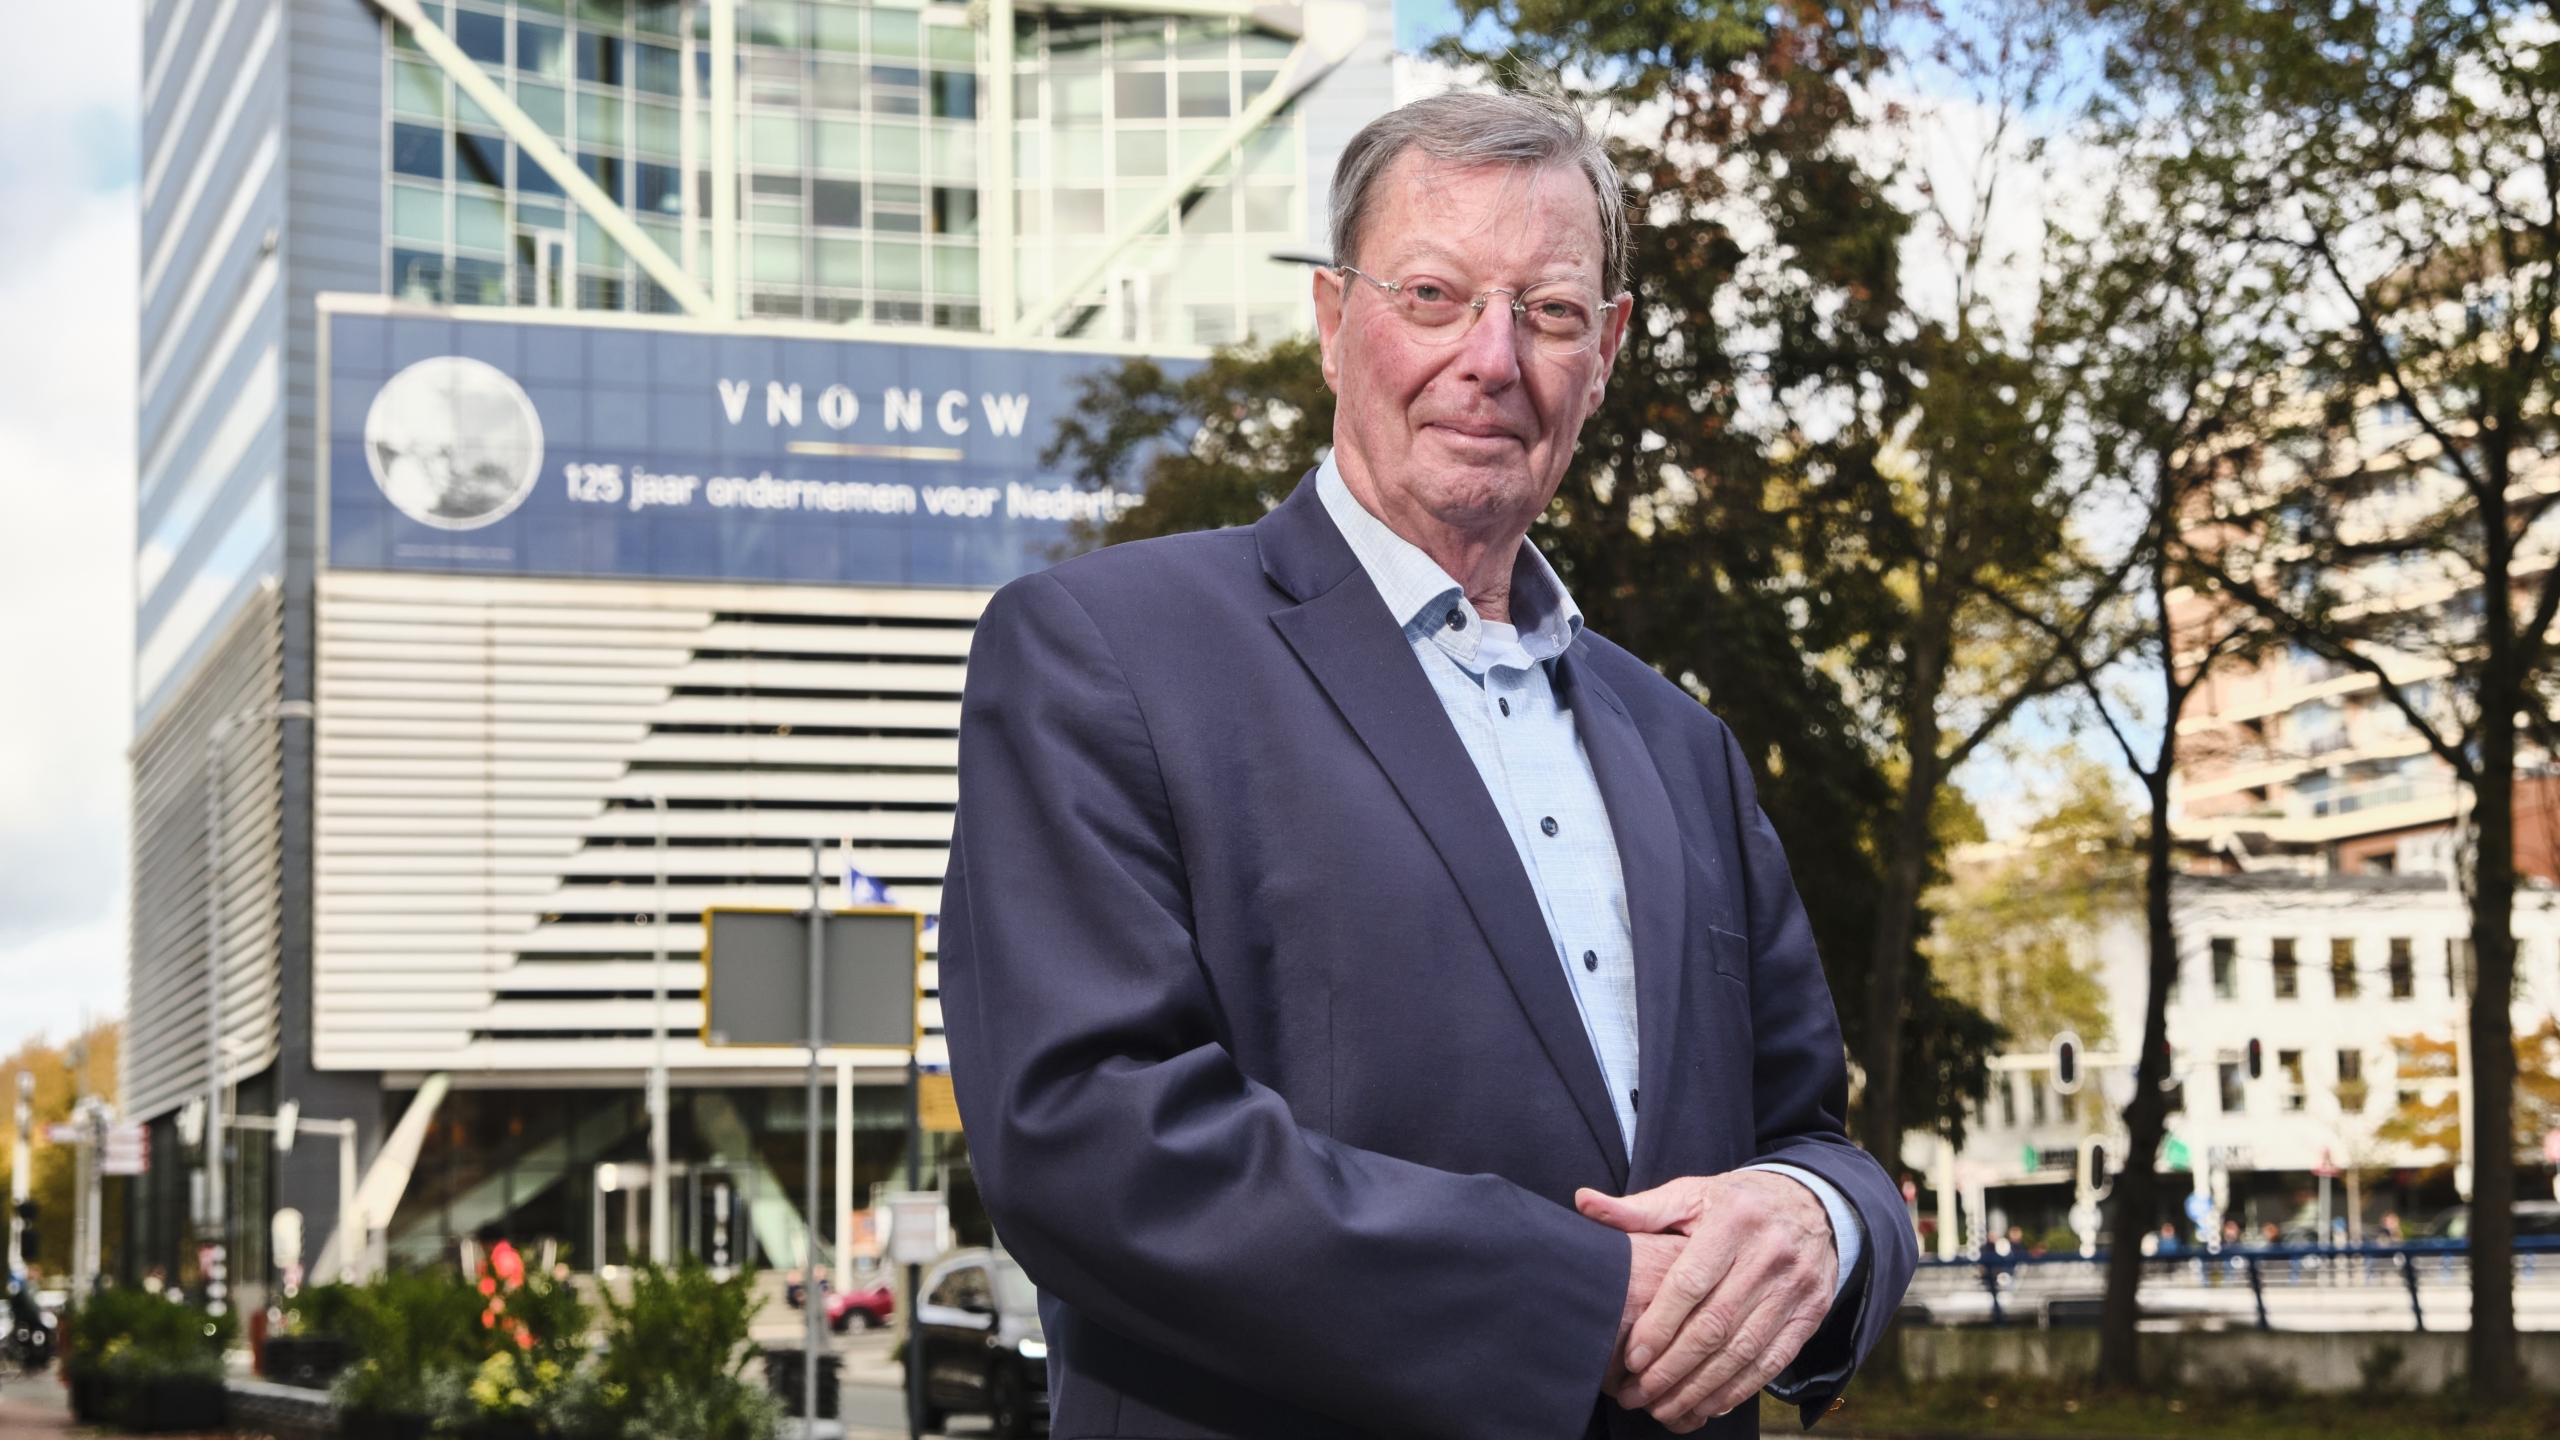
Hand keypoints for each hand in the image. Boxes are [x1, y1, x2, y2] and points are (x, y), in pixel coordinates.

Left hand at [1578, 1172, 1836, 1431]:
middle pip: (1716, 1325)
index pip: (1691, 1282)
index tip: (1633, 1357)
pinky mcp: (1812, 1313)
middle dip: (1673, 1367)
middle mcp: (1770, 1254)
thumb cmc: (1735, 1204)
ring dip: (1701, 1387)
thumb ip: (1638, 1209)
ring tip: (1665, 1408)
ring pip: (1744, 1350)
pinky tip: (1709, 1403)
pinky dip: (1740, 1389)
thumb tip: (1582, 1202)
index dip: (1660, 1324)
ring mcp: (1796, 1286)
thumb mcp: (1691, 1195)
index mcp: (1734, 1220)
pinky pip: (1774, 1361)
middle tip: (1640, 1393)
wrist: (1811, 1204)